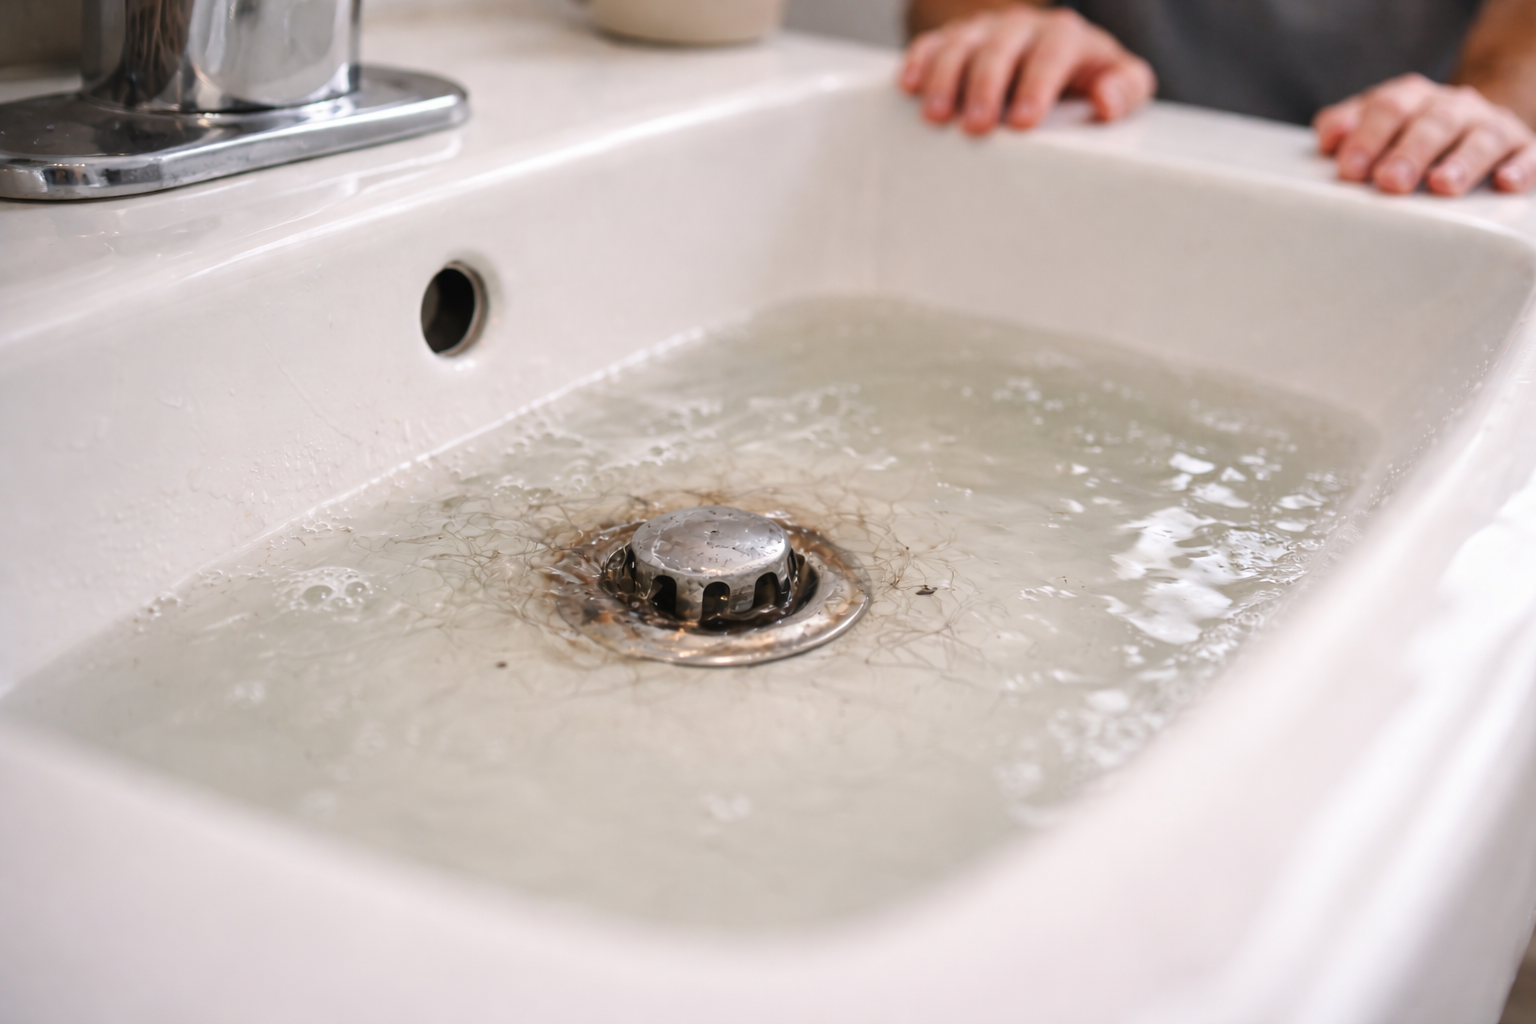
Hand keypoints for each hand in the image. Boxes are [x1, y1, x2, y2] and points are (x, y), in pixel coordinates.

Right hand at [899, 4, 1155, 134]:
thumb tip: (1107, 100)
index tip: (1024, 122)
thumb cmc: (1087, 80)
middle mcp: (1022, 26)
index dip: (1037, 86)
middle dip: (987, 86)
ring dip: (946, 78)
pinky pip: (930, 43)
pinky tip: (908, 85)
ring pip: (961, 43)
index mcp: (1065, 36)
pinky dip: (917, 61)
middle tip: (977, 126)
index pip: (1052, 54)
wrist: (1055, 60)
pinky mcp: (953, 41)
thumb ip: (1127, 90)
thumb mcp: (1120, 83)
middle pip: (1001, 47)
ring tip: (936, 116)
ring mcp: (983, 31)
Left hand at [1314, 73, 1535, 195]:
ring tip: (1443, 185)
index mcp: (1409, 98)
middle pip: (1432, 123)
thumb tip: (1328, 139)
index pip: (1388, 109)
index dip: (1368, 137)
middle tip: (1390, 181)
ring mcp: (1489, 125)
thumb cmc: (1405, 135)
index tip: (1350, 170)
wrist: (1466, 124)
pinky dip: (1520, 166)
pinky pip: (1528, 152)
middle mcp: (1451, 106)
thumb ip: (1345, 126)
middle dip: (1410, 152)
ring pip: (1481, 136)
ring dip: (1462, 161)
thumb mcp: (1373, 125)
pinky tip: (1506, 182)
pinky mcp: (1522, 146)